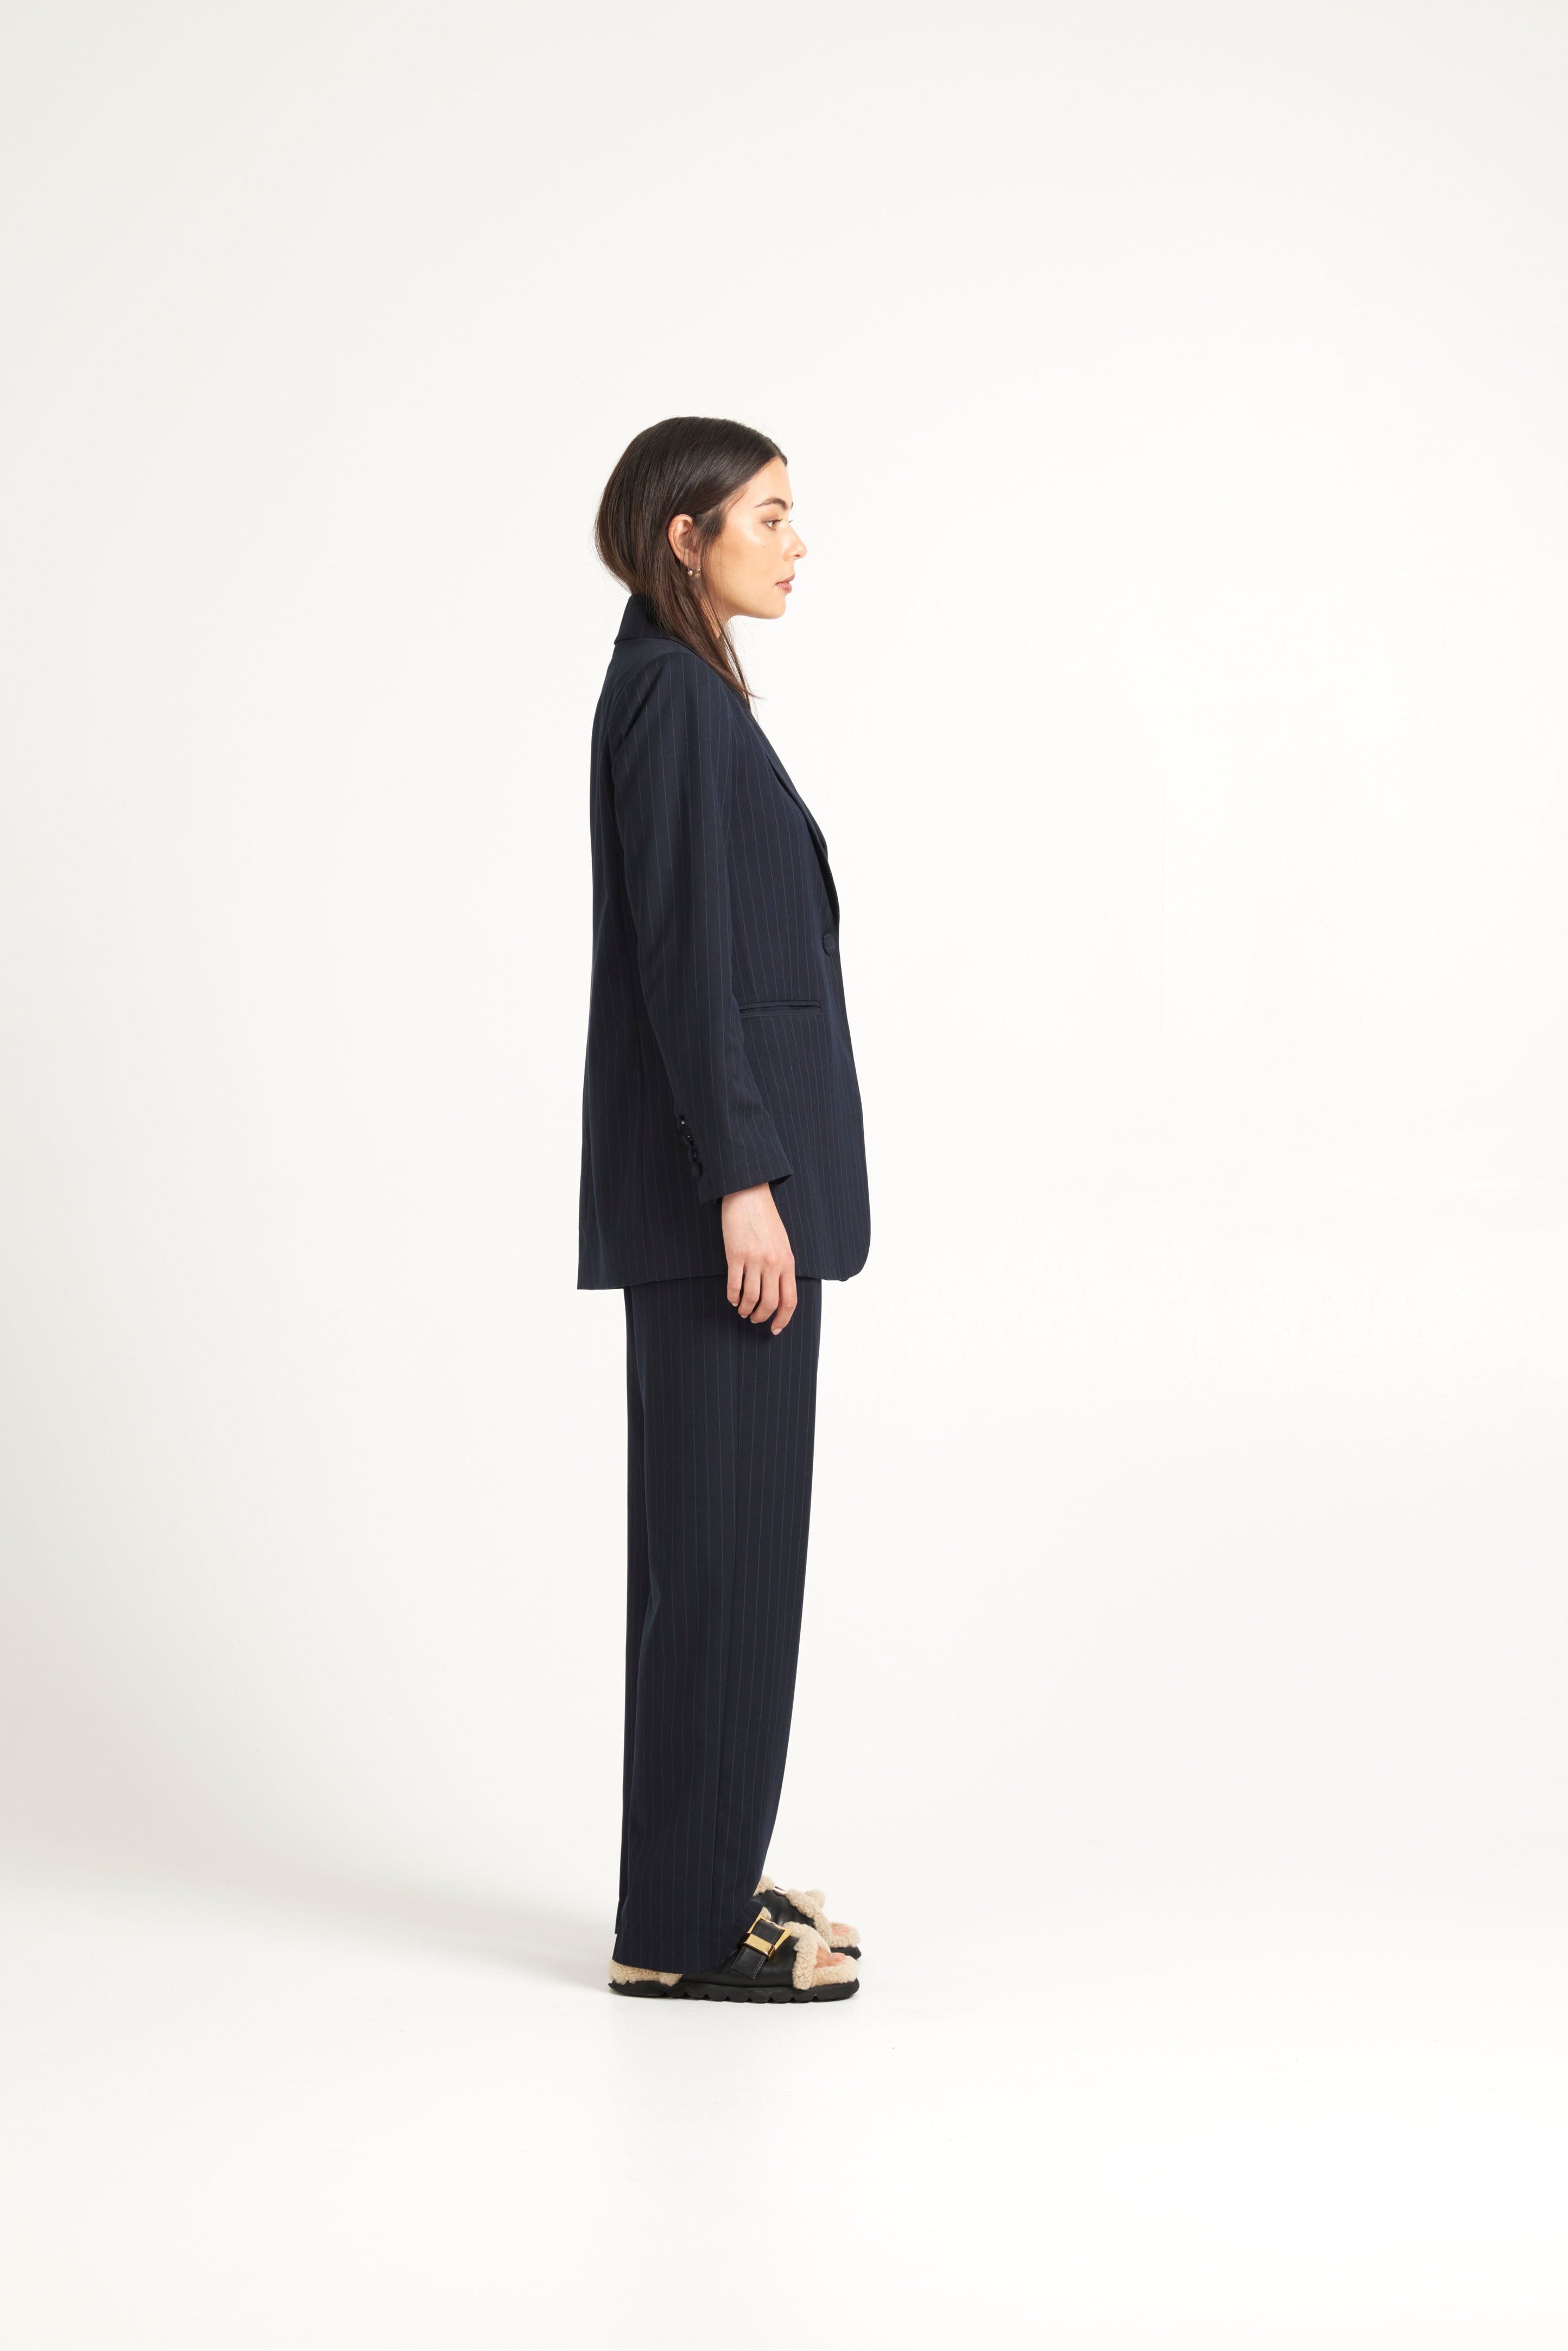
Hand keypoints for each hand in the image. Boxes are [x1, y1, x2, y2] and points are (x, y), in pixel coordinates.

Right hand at [720, 1184, 796, 1332]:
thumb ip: (782, 1267)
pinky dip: (732, 1297)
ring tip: (742, 1311)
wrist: (748, 1195)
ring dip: (745, 1309)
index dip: (783, 1319)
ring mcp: (754, 1260)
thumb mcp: (782, 1244)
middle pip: (769, 1303)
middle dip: (761, 1317)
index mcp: (788, 1262)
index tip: (775, 1328)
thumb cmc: (766, 1219)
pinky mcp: (735, 1255)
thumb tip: (778, 1292)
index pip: (789, 1300)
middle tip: (754, 1320)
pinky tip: (732, 1298)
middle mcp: (773, 1263)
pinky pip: (734, 1285)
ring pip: (751, 1298)